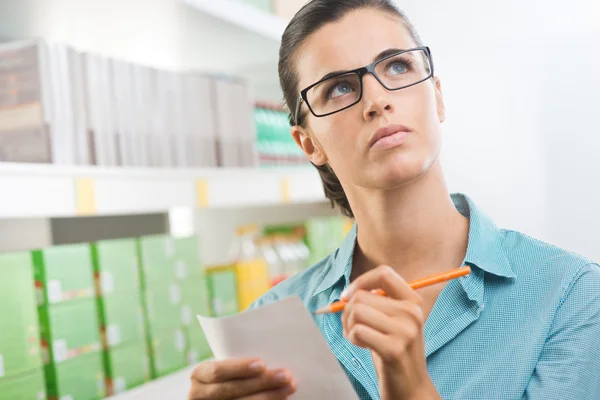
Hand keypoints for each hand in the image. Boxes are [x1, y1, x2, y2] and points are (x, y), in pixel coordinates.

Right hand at [189, 358, 296, 399]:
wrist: (221, 394)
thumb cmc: (230, 373)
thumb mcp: (229, 365)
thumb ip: (241, 361)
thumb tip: (274, 351)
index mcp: (199, 375)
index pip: (218, 371)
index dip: (239, 368)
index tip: (262, 364)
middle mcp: (199, 395)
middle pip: (232, 390)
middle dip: (262, 383)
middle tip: (286, 375)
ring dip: (269, 397)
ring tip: (289, 387)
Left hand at [341, 265, 439, 399]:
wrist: (411, 387)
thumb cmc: (394, 350)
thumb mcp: (392, 321)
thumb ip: (377, 302)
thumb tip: (347, 293)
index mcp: (413, 301)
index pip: (383, 273)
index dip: (360, 281)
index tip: (347, 296)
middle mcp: (412, 313)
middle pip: (362, 296)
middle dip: (347, 312)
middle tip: (353, 328)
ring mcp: (405, 331)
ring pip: (356, 311)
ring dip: (349, 326)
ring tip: (358, 337)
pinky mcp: (393, 349)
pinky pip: (357, 331)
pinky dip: (353, 339)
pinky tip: (364, 347)